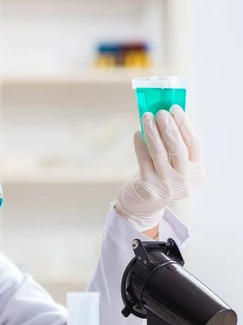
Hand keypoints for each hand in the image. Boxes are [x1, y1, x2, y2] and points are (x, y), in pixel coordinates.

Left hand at [116, 105, 205, 231]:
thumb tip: (167, 116)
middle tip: (160, 112)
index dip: (185, 125)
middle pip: (178, 148)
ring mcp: (167, 186)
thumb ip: (175, 147)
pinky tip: (137, 134)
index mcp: (196, 174)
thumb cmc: (160, 179)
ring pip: (160, 153)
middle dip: (169, 127)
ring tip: (146, 118)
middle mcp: (185, 182)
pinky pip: (144, 161)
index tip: (176, 109)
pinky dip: (140, 145)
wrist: (143, 207)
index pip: (194, 144)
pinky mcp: (149, 187)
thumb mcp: (174, 166)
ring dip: (152, 132)